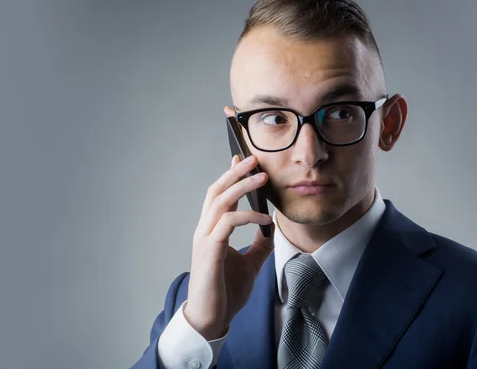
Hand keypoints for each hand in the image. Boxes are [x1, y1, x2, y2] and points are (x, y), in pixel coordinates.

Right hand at [183, 153, 274, 339]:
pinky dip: (247, 216)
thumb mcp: (250, 264)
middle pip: (217, 191)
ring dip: (242, 186)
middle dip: (235, 172)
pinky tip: (265, 219)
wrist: (212, 318)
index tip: (243, 159)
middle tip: (254, 158)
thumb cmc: (226, 291)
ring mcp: (205, 239)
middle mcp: (205, 230)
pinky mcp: (209, 251)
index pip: (219, 195)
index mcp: (212, 231)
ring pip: (220, 202)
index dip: (229, 175)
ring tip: (262, 177)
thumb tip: (272, 228)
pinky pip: (228, 223)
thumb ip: (259, 245)